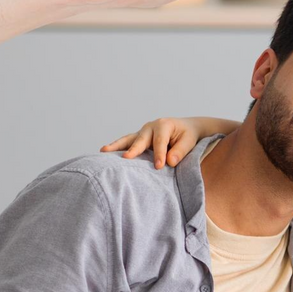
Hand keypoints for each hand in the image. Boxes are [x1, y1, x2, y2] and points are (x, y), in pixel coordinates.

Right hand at [101, 116, 240, 168]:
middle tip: (126, 158)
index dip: (159, 154)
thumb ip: (181, 150)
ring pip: (128, 140)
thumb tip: (170, 161)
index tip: (159, 166)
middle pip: (141, 139)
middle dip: (134, 149)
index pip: (160, 141)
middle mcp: (150, 127)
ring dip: (116, 146)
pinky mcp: (138, 139)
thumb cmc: (188, 135)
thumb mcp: (189, 141)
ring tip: (103, 151)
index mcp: (164, 125)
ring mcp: (142, 132)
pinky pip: (127, 144)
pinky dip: (117, 148)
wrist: (186, 128)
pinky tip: (105, 155)